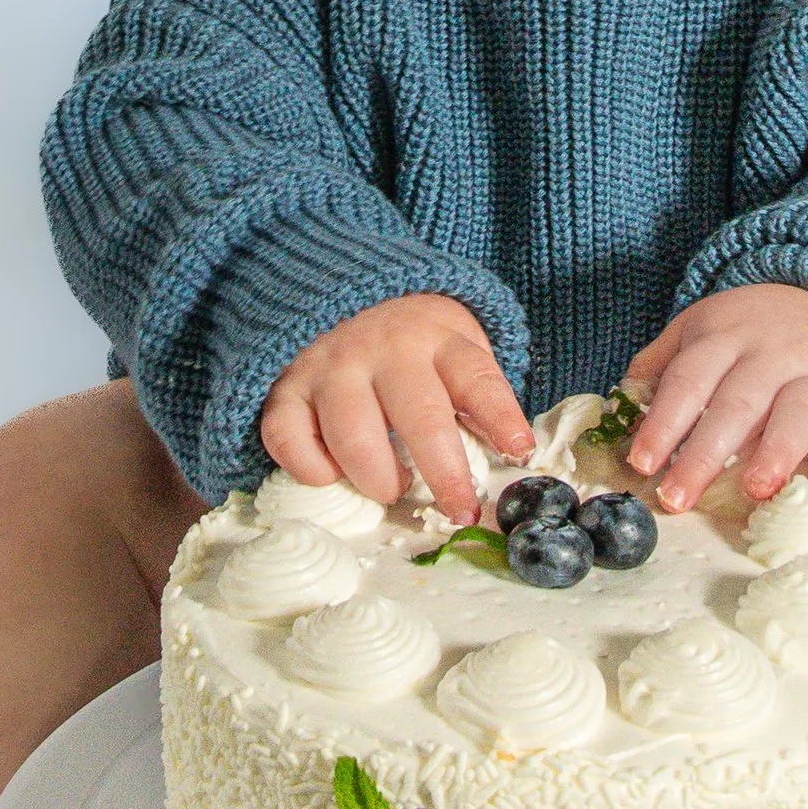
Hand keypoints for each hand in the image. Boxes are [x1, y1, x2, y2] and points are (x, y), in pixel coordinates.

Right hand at [261, 295, 530, 523]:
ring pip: (352, 433)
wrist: (343, 298)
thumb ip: (476, 401)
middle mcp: (385, 349)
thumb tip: (510, 461)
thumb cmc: (412, 346)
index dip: (501, 417)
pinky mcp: (287, 387)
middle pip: (419, 415)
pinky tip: (332, 474)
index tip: (520, 453)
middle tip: (458, 510)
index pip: (476, 378)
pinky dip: (311, 468)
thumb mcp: (455, 353)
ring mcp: (332, 366)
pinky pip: (288, 437)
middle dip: (443, 472)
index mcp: (438, 340)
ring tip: (390, 488)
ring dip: (377, 476)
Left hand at [623, 283, 807, 513]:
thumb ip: (662, 363)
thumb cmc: (758, 333)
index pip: (689, 379)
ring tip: (754, 489)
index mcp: (726, 337)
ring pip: (797, 413)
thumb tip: (618, 406)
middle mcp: (773, 356)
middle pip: (736, 404)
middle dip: (703, 453)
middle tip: (677, 497)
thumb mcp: (706, 326)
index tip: (642, 462)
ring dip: (776, 451)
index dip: (663, 422)